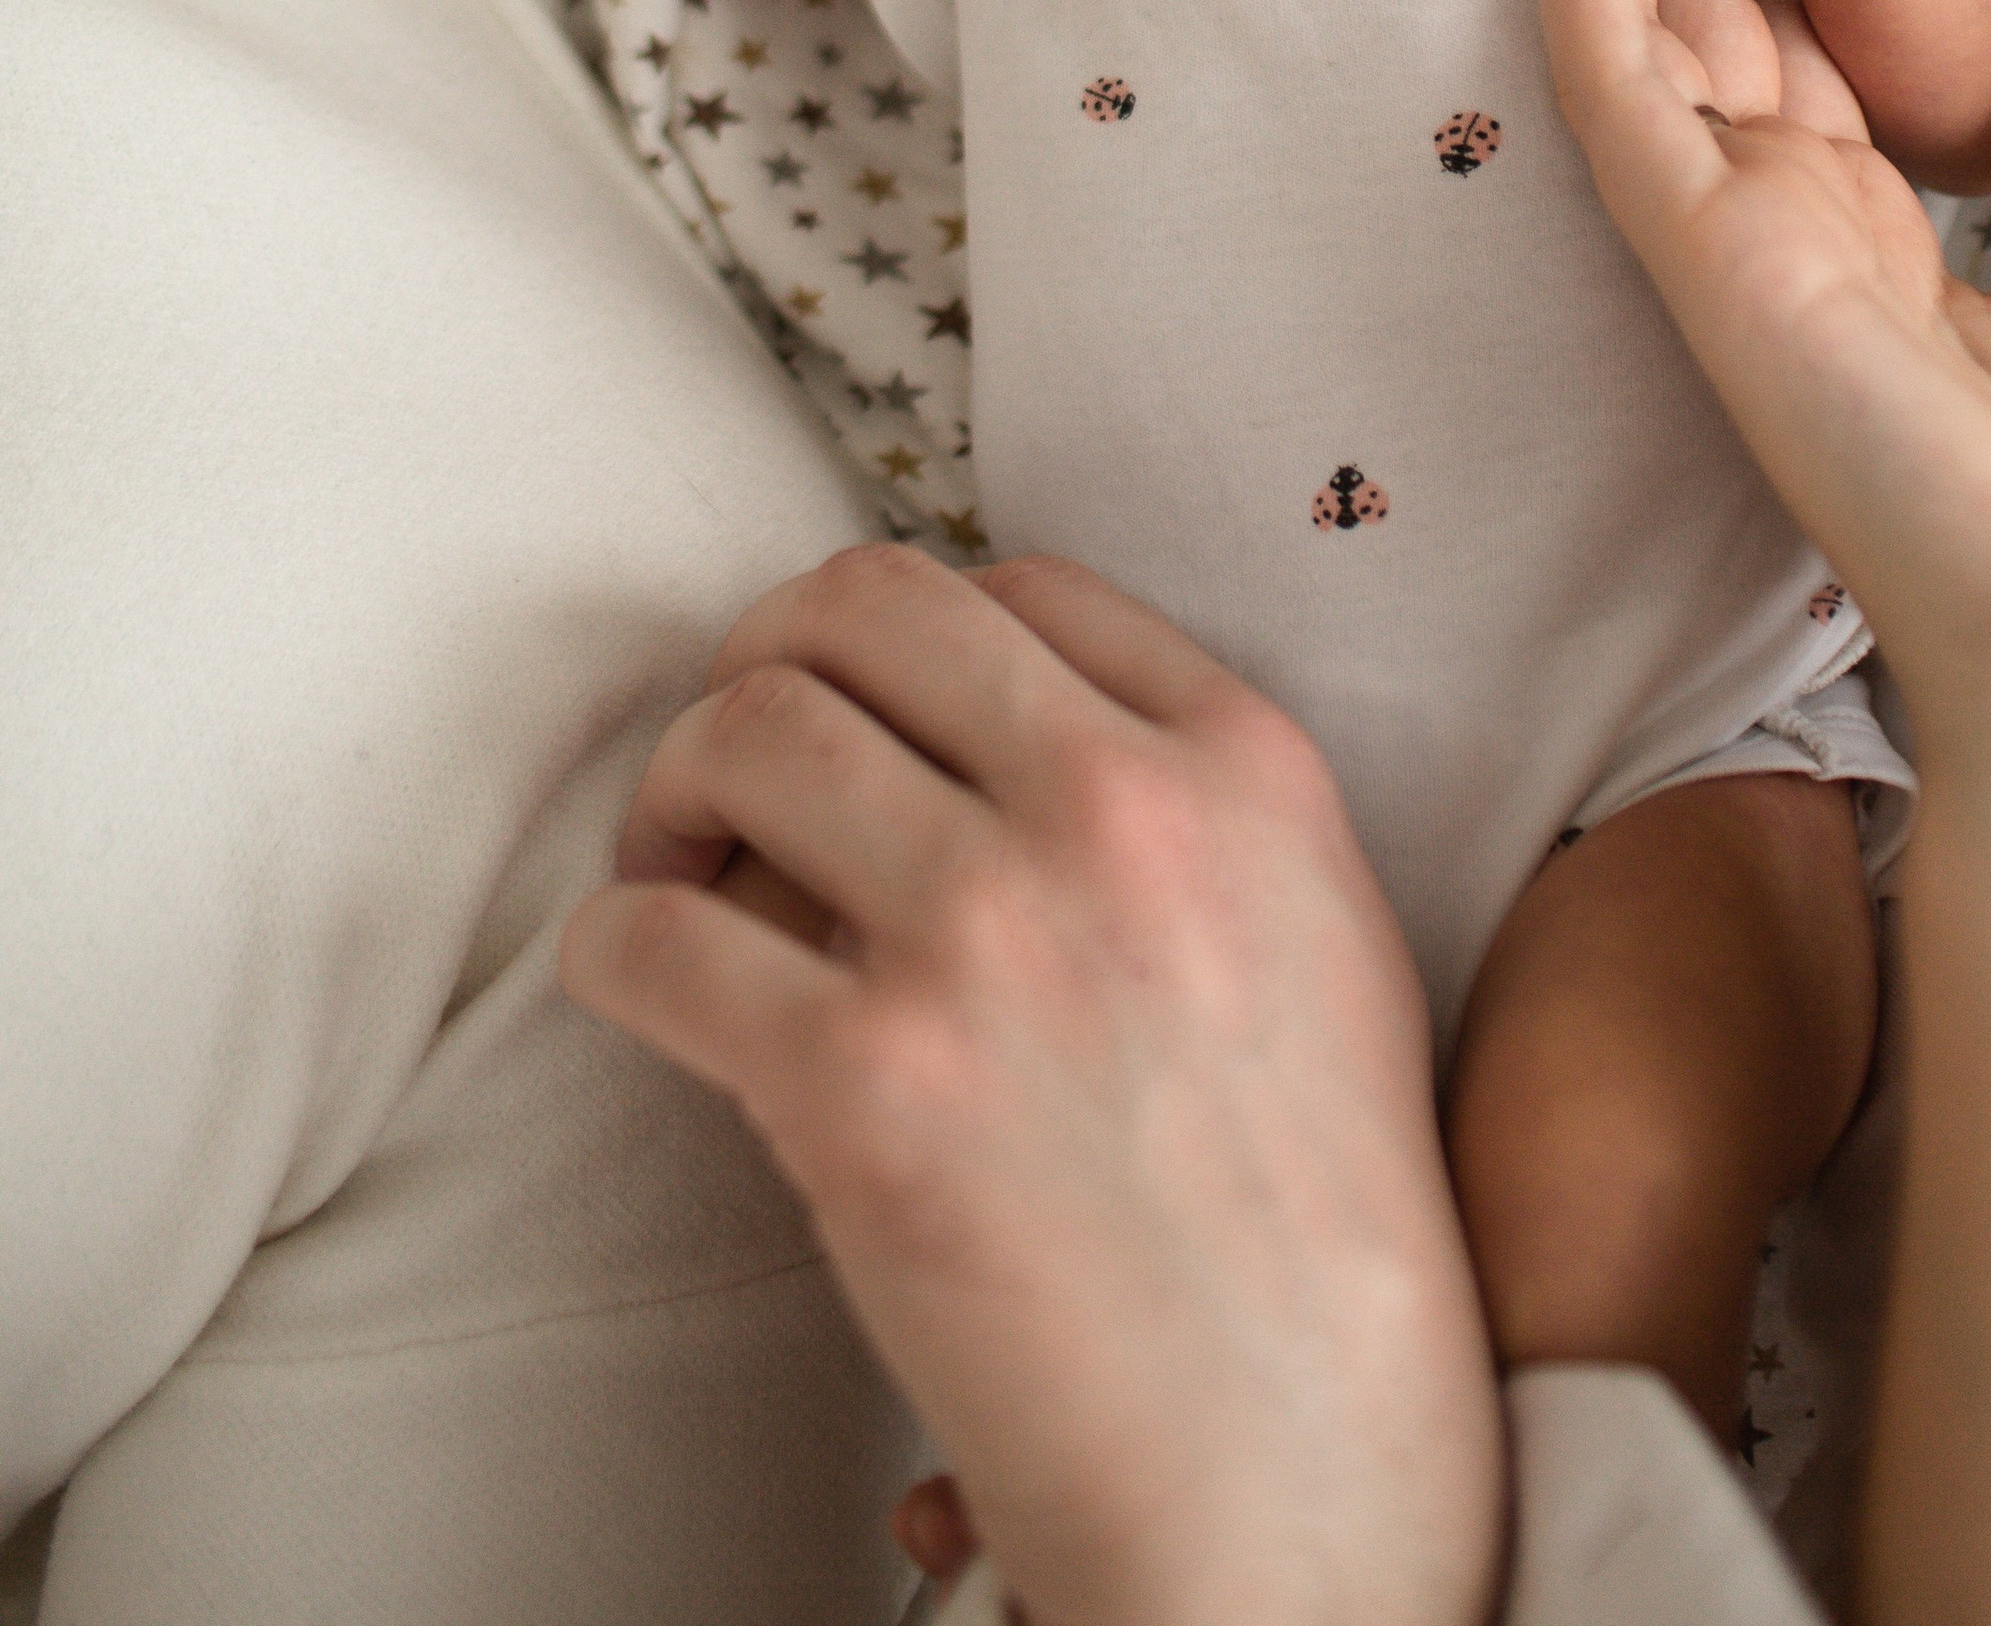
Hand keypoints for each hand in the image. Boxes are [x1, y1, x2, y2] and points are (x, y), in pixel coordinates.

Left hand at [560, 550, 1505, 1625]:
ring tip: (681, 869)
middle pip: (865, 607)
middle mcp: (1117, 811)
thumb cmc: (1311, 1226)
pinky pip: (653, 936)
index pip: (1022, 584)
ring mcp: (986, 935)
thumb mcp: (1317, 935)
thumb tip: (976, 749)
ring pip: (749, 727)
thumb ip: (1184, 806)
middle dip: (768, 659)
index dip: (908, 638)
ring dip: (678, 784)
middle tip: (734, 760)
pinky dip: (613, 946)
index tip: (864, 709)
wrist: (1300, 1468)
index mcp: (1244, 766)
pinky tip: (641, 987)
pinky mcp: (865, 1083)